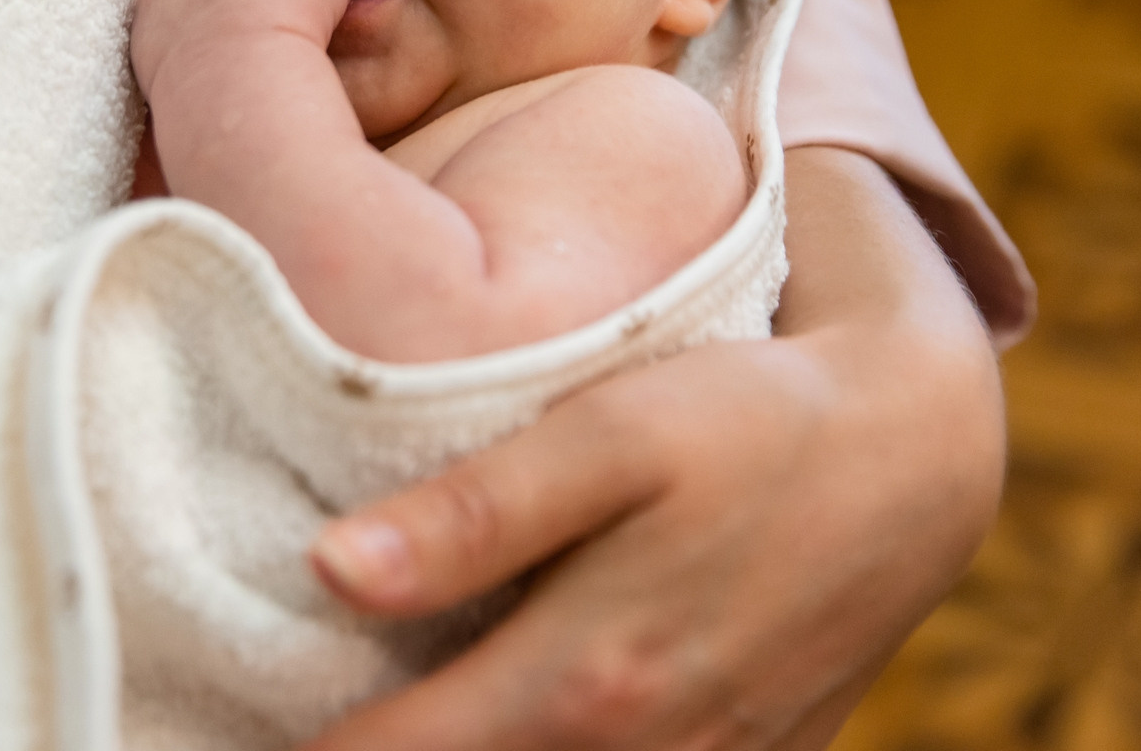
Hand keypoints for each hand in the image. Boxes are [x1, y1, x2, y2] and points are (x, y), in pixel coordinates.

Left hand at [301, 147, 1006, 749]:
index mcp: (581, 687)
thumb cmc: (746, 421)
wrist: (915, 452)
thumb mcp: (612, 438)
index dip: (300, 745)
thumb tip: (327, 572)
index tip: (226, 709)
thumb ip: (476, 513)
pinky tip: (506, 714)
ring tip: (374, 713)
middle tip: (271, 711)